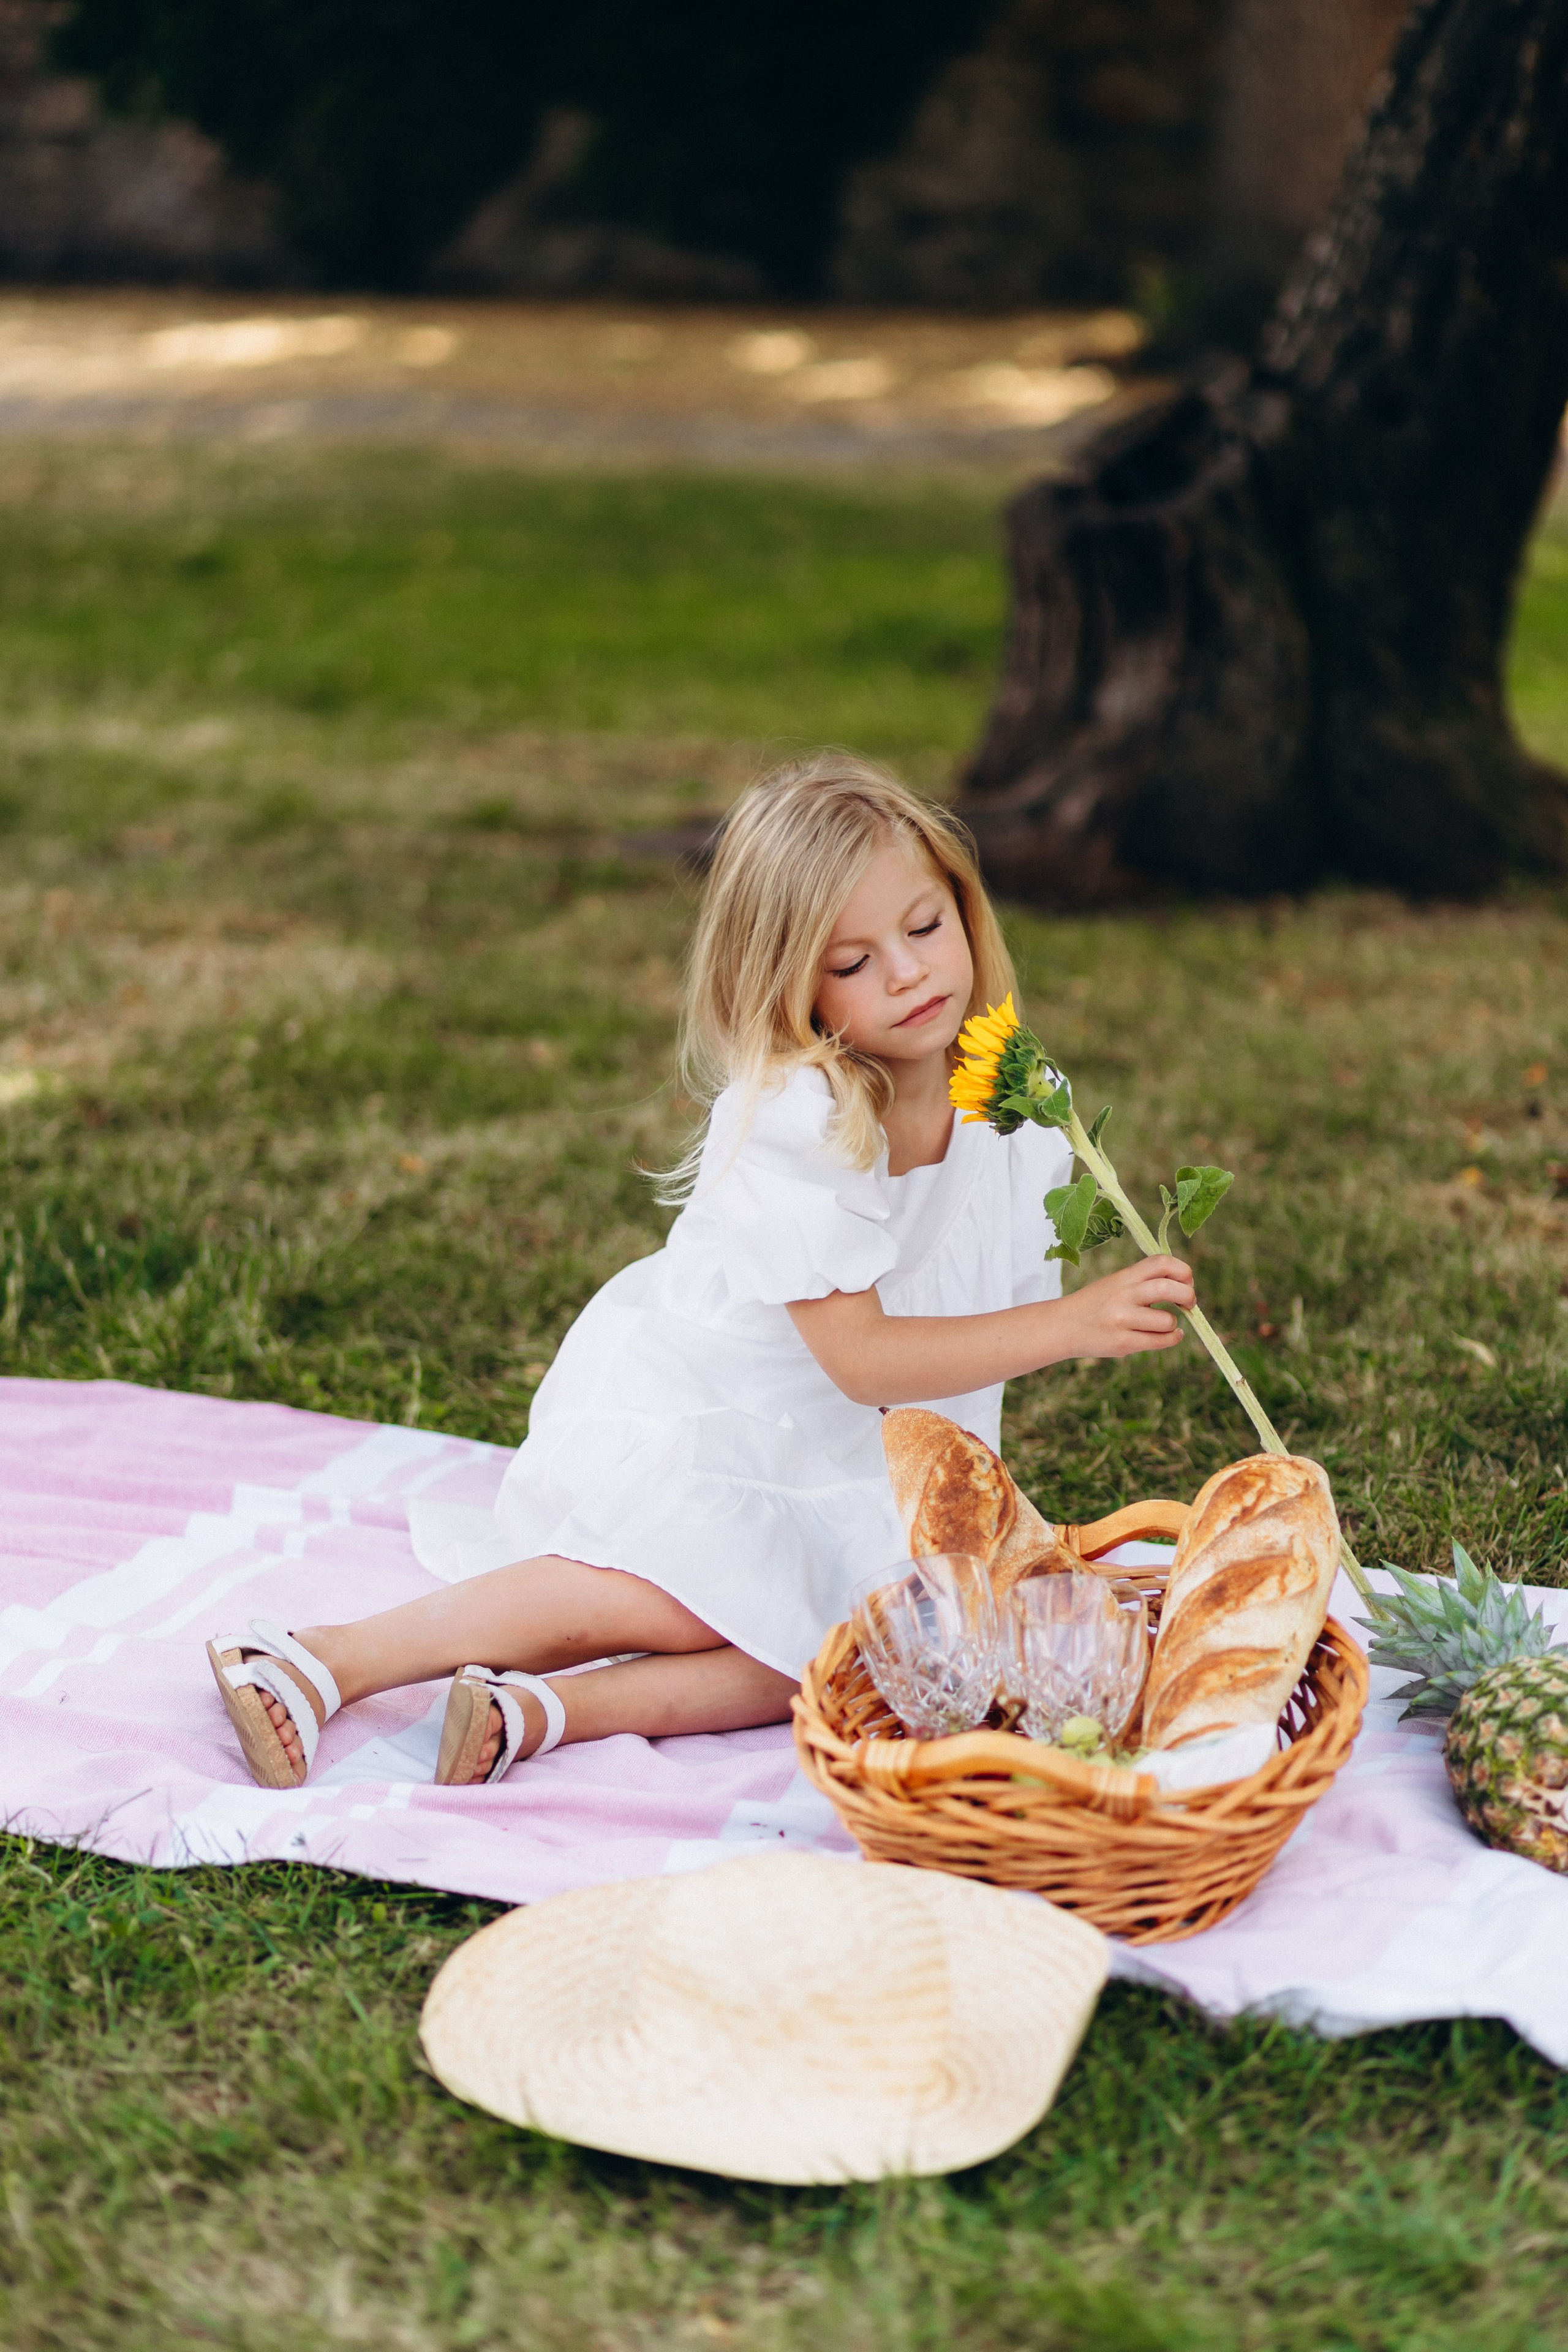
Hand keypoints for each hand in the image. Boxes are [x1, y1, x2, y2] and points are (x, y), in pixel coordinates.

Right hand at [1053, 1255, 1195, 1358]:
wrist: (1063, 1326)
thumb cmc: (1096, 1303)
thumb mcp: (1116, 1283)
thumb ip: (1144, 1281)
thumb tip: (1184, 1286)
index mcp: (1124, 1276)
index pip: (1162, 1262)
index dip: (1183, 1271)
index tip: (1186, 1282)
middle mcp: (1124, 1295)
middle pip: (1170, 1288)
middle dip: (1188, 1296)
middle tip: (1189, 1303)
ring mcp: (1122, 1320)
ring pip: (1168, 1320)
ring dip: (1173, 1323)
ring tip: (1164, 1324)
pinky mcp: (1123, 1343)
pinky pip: (1160, 1341)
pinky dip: (1173, 1338)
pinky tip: (1171, 1335)